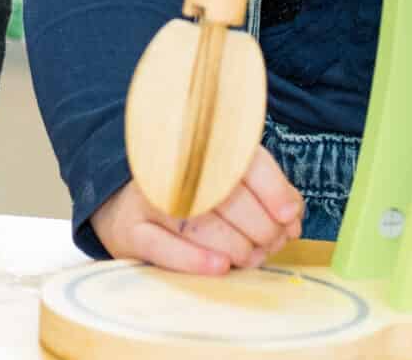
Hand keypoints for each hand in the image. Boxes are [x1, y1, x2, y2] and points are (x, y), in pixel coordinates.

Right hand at [89, 148, 301, 274]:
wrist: (119, 195)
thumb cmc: (186, 187)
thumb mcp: (222, 173)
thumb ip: (261, 189)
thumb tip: (292, 219)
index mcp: (200, 144)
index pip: (245, 162)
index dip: (274, 191)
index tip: (289, 216)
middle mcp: (171, 166)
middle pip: (229, 198)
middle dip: (261, 228)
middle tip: (272, 243)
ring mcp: (147, 198)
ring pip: (201, 226)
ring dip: (238, 248)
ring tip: (252, 257)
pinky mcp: (129, 231)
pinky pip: (163, 249)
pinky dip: (195, 260)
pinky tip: (220, 267)